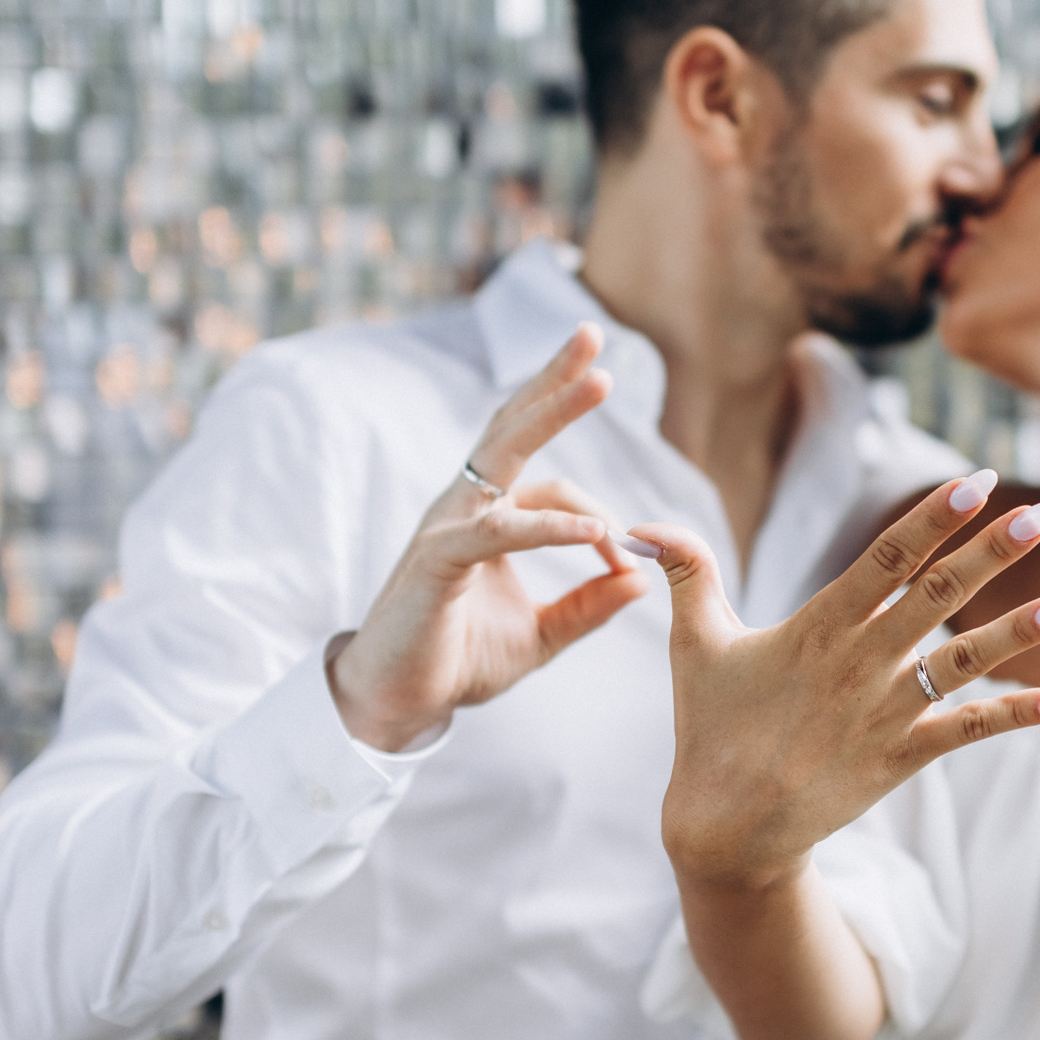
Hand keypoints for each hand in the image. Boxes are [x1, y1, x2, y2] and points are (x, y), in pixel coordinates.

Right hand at [329, 323, 648, 749]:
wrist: (396, 703)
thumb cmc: (459, 661)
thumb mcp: (542, 634)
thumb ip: (588, 605)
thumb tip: (643, 578)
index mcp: (490, 517)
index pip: (555, 485)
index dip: (603, 519)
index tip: (633, 564)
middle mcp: (466, 506)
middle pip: (515, 426)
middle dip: (556, 379)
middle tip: (596, 336)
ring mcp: (448, 525)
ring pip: (504, 452)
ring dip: (553, 410)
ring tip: (599, 381)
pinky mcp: (437, 558)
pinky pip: (498, 530)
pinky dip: (548, 527)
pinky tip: (596, 531)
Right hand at [628, 469, 1039, 889]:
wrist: (725, 831)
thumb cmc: (710, 730)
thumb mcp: (693, 644)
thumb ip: (688, 574)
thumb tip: (639, 524)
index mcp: (815, 627)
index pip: (883, 558)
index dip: (931, 518)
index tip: (976, 480)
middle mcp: (857, 664)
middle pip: (934, 595)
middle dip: (990, 552)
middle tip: (1038, 512)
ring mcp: (882, 713)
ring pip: (962, 662)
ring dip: (1017, 632)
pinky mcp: (899, 758)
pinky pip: (968, 731)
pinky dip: (1017, 716)